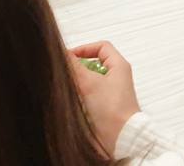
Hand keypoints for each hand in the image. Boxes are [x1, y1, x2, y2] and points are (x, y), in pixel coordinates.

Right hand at [68, 41, 139, 157]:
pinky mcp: (104, 105)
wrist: (120, 136)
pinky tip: (75, 103)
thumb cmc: (113, 110)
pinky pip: (89, 96)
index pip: (102, 47)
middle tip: (67, 74)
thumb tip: (63, 54)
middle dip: (79, 69)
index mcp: (119, 66)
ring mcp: (111, 92)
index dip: (84, 49)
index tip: (68, 56)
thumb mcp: (89, 83)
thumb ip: (75, 67)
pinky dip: (80, 97)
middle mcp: (116, 77)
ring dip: (78, 85)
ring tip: (71, 90)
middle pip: (94, 64)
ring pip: (89, 81)